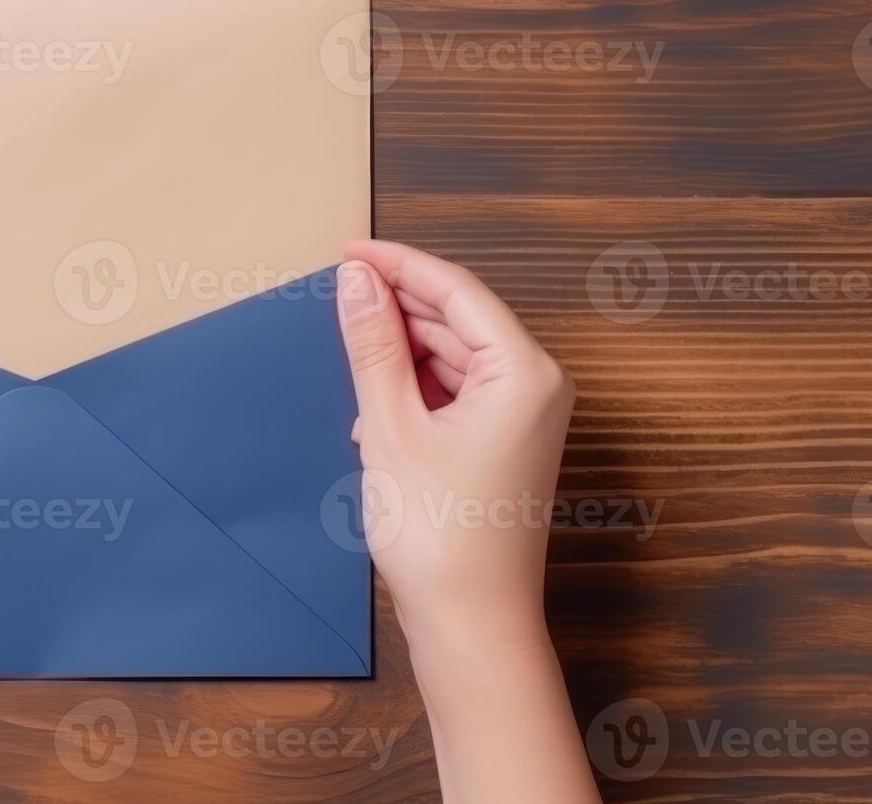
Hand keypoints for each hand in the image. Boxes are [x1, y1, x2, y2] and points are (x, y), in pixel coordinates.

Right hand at [335, 240, 596, 802]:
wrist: (470, 622)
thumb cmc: (440, 533)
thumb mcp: (390, 425)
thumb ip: (373, 345)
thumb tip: (356, 281)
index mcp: (523, 371)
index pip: (455, 290)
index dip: (398, 264)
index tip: (348, 249)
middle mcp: (535, 387)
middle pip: (458, 320)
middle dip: (397, 306)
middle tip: (336, 291)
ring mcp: (522, 419)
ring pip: (453, 357)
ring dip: (400, 353)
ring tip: (349, 355)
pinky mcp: (503, 446)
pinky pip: (455, 394)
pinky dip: (412, 391)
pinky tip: (372, 410)